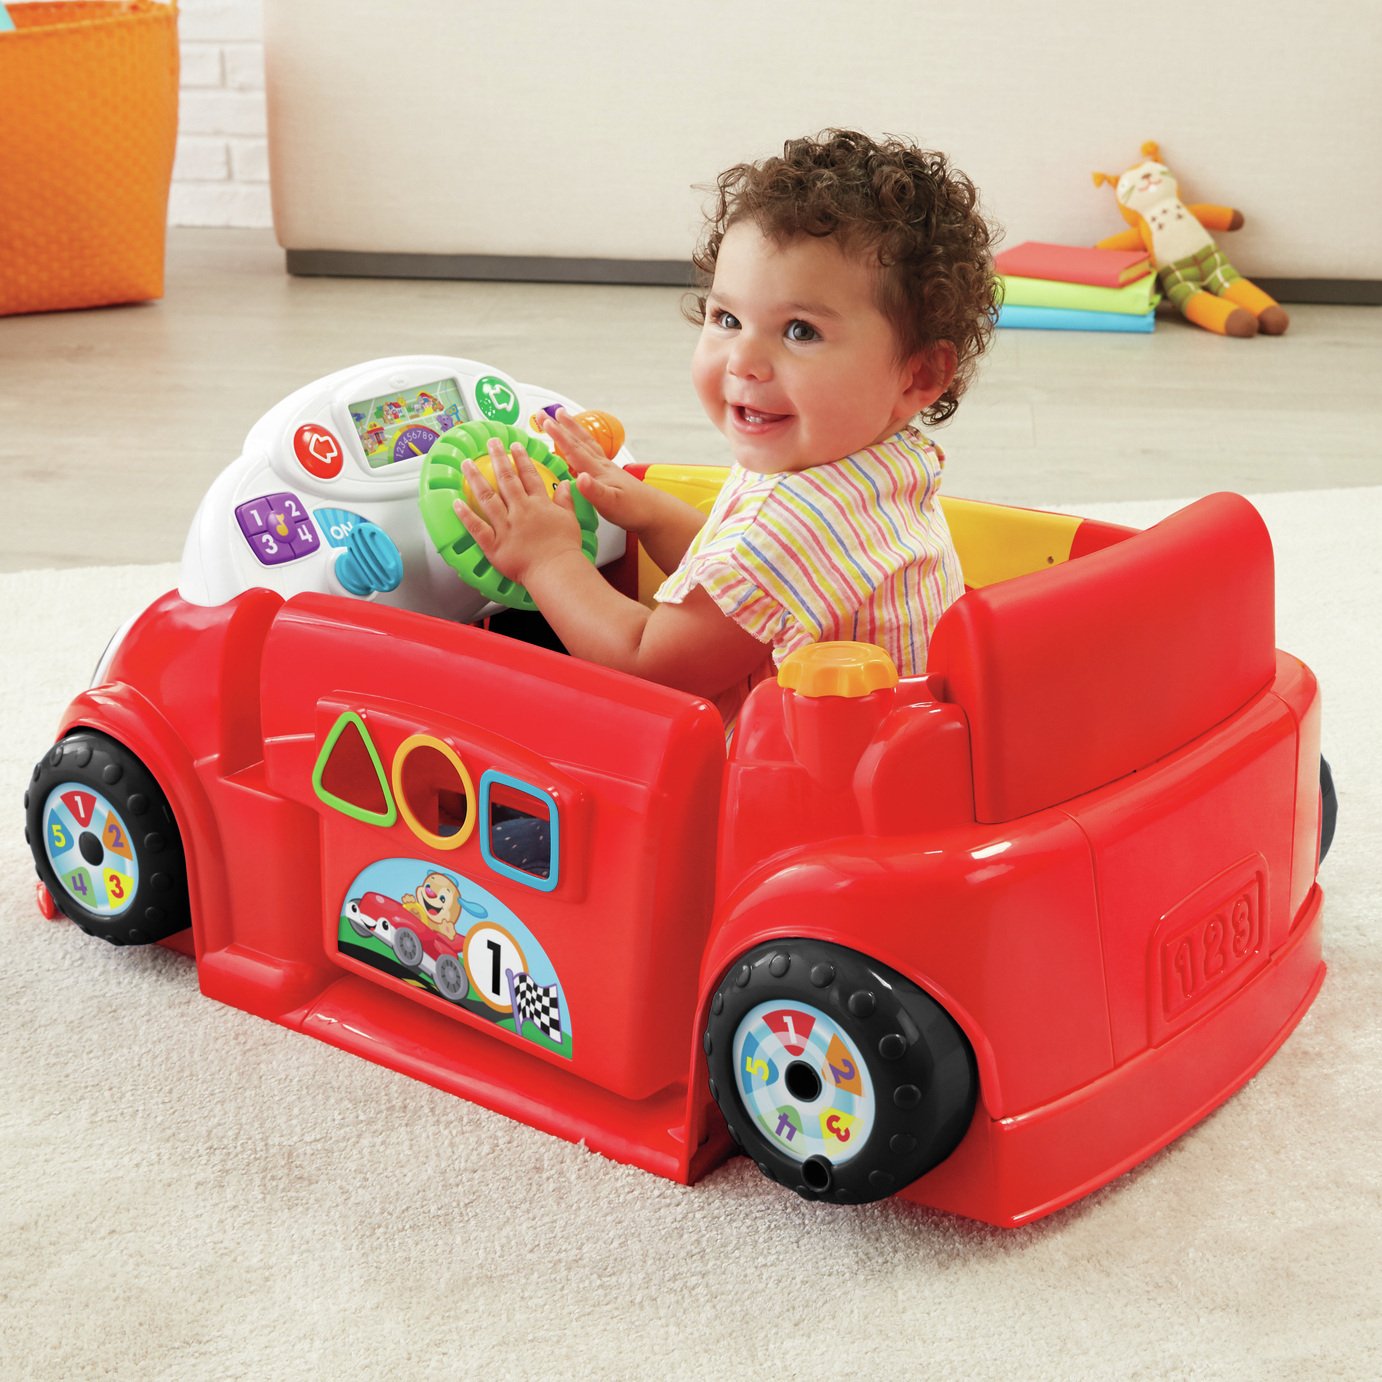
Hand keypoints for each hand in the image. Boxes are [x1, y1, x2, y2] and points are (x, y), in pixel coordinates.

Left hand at [453, 438, 585, 585]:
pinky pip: (477, 527)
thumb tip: (565, 484)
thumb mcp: (570, 519)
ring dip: (476, 478)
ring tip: (467, 463)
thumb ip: (565, 500)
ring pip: (488, 497)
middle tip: (490, 443)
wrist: (556, 570)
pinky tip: (456, 502)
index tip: (514, 446)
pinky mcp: (495, 545)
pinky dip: (465, 515)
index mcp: (539, 504)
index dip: (521, 458)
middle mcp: (520, 510)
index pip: (529, 475)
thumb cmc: (564, 549)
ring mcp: (505, 526)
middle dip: (498, 458)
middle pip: (507, 479)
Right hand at [541, 409, 650, 532]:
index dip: (558, 435)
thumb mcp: (610, 504)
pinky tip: (580, 447)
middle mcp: (602, 465)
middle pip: (579, 440)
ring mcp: (607, 468)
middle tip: (548, 412)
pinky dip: (582, 444)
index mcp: (598, 470)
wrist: (655, 512)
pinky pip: (591, 453)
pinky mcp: (610, 475)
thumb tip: (580, 477)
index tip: (545, 421)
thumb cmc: (634, 509)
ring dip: (573, 430)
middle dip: (562, 425)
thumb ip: (594, 491)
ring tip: (563, 418)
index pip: (574, 449)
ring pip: (586, 443)